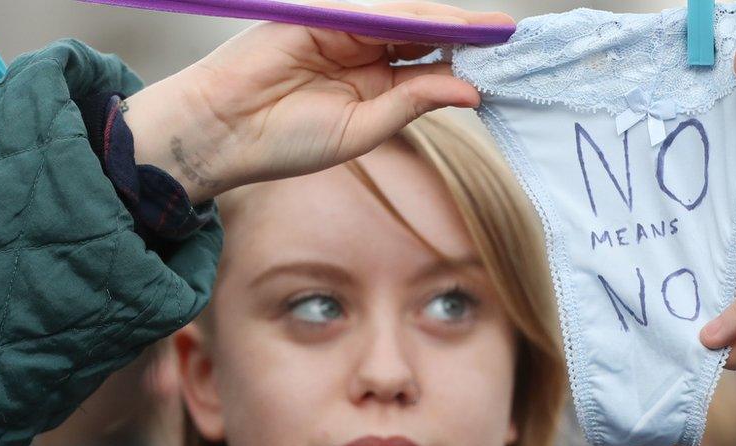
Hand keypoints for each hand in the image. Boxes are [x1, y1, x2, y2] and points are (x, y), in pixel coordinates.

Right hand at [122, 2, 512, 203]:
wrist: (225, 131)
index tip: (503, 66)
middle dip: (466, 36)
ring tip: (492, 30)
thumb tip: (469, 91)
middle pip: (426, 38)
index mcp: (373, 86)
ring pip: (408, 22)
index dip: (464, 63)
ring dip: (450, 23)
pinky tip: (449, 26)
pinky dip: (416, 18)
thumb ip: (412, 103)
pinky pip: (379, 14)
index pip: (428, 67)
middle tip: (509, 37)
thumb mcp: (363, 129)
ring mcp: (345, 32)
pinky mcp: (325, 16)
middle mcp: (364, 54)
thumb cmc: (287, 142)